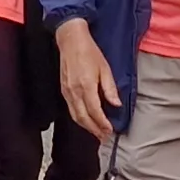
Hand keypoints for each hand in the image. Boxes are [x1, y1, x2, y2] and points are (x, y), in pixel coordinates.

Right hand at [51, 19, 119, 138]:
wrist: (71, 41)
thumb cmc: (89, 52)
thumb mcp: (105, 68)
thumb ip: (110, 88)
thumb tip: (116, 104)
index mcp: (86, 86)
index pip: (95, 112)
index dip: (102, 124)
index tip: (110, 131)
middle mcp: (74, 91)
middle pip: (83, 118)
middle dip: (94, 130)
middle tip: (104, 137)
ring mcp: (67, 92)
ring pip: (75, 116)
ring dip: (86, 127)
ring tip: (96, 133)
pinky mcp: (63, 90)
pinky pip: (71, 109)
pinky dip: (79, 118)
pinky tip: (86, 121)